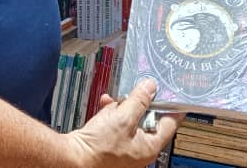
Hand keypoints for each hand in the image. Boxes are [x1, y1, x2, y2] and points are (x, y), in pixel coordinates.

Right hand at [64, 80, 181, 167]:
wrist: (73, 158)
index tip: (173, 93)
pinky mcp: (110, 143)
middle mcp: (139, 149)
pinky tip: (106, 105)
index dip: (171, 106)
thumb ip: (139, 100)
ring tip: (115, 100)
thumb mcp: (123, 117)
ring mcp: (124, 147)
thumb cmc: (99, 147)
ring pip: (130, 119)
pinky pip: (116, 123)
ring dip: (123, 106)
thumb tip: (151, 87)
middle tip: (139, 89)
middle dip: (140, 102)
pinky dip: (111, 113)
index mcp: (149, 147)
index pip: (169, 124)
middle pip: (148, 119)